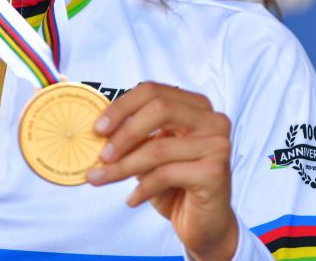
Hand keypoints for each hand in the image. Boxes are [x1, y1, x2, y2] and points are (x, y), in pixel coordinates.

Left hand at [85, 82, 238, 260]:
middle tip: (101, 155)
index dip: (121, 107)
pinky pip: (166, 174)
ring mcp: (217, 144)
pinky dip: (143, 188)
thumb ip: (133, 136)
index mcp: (195, 106)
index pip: (153, 91)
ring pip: (158, 147)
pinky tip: (132, 199)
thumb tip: (98, 130)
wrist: (206, 224)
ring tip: (101, 179)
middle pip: (159, 108)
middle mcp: (212, 120)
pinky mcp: (214, 172)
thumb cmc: (176, 185)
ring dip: (123, 167)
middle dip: (124, 133)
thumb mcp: (151, 153)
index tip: (98, 128)